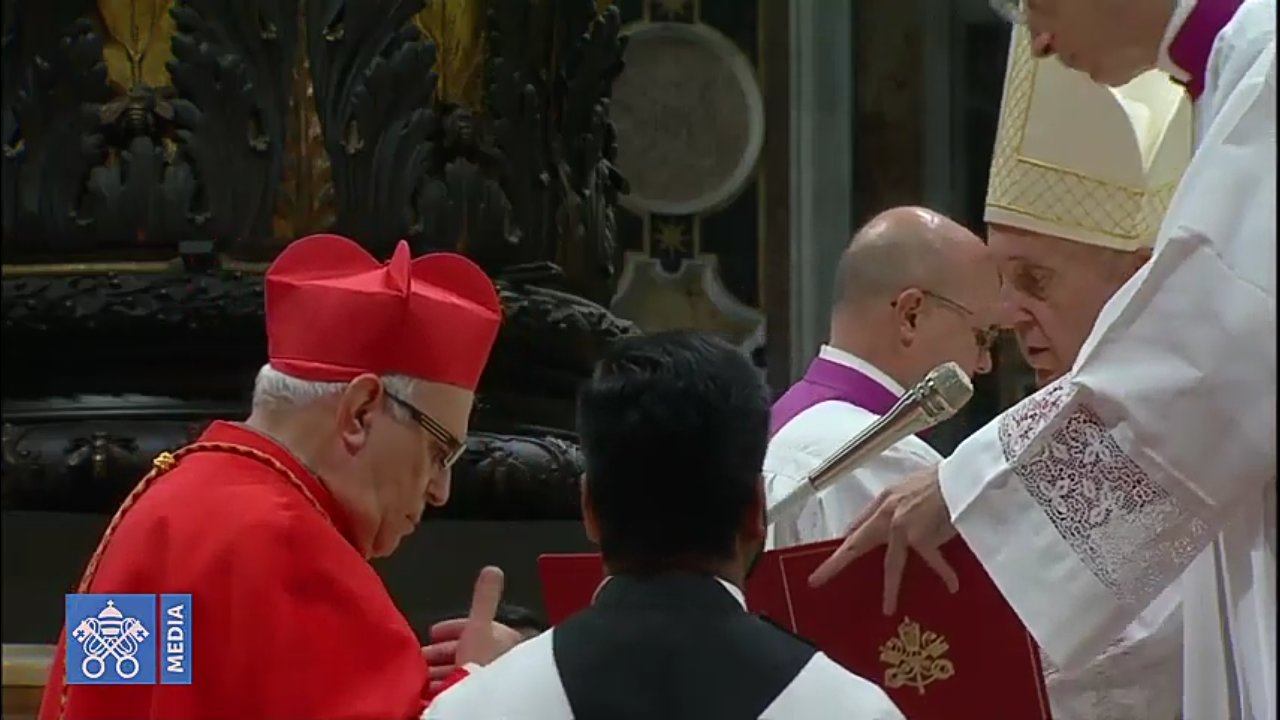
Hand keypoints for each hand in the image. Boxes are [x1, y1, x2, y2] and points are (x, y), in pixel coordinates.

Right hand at [423, 566, 522, 692]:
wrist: (478, 697)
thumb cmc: (481, 661)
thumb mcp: (479, 625)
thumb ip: (484, 598)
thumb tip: (493, 570)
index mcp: (501, 639)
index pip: (474, 627)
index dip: (451, 628)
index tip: (432, 632)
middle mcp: (496, 658)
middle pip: (464, 649)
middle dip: (440, 651)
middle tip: (421, 654)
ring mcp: (487, 677)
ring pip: (459, 668)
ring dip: (438, 669)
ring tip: (420, 673)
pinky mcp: (476, 694)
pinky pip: (457, 684)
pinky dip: (442, 683)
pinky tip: (429, 689)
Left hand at [807, 466, 959, 614]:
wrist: (961, 478)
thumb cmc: (942, 481)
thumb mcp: (911, 487)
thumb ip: (898, 506)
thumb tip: (893, 525)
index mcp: (884, 501)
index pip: (857, 527)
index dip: (846, 543)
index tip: (835, 556)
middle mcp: (886, 514)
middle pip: (856, 545)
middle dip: (835, 563)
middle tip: (817, 580)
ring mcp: (900, 527)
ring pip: (891, 565)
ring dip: (891, 589)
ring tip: (888, 609)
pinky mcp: (919, 536)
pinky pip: (933, 561)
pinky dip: (945, 573)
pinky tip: (952, 585)